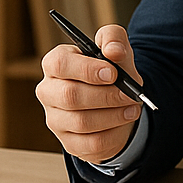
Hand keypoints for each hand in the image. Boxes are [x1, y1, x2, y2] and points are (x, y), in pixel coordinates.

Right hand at [36, 25, 143, 163]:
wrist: (119, 103)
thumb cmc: (112, 73)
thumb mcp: (117, 50)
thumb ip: (114, 39)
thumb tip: (113, 50)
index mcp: (55, 64)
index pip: (59, 64)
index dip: (86, 69)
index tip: (113, 73)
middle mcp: (49, 91)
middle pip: (70, 96)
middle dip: (106, 95)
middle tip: (129, 94)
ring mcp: (55, 119)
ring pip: (81, 122)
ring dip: (113, 115)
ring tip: (132, 107)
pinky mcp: (68, 142)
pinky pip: (90, 143)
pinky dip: (113, 134)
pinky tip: (124, 122)